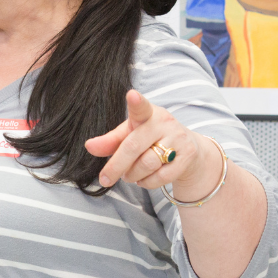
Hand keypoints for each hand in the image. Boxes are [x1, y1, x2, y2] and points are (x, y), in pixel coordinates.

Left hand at [84, 90, 217, 194]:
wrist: (189, 150)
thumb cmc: (150, 139)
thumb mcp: (129, 135)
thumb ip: (110, 141)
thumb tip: (89, 146)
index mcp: (147, 114)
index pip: (141, 107)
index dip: (136, 102)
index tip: (132, 95)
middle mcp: (164, 123)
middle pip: (134, 147)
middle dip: (116, 166)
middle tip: (104, 179)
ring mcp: (179, 139)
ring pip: (147, 164)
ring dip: (132, 175)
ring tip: (129, 175)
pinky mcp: (188, 157)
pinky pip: (161, 177)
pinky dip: (147, 183)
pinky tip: (143, 179)